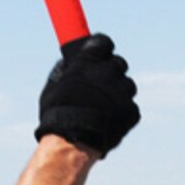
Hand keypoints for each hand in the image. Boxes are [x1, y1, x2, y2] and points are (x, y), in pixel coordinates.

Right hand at [35, 33, 138, 156]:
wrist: (73, 143)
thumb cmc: (58, 115)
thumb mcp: (53, 86)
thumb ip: (64, 71)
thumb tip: (68, 64)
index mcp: (89, 62)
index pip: (104, 42)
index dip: (101, 48)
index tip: (99, 53)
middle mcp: (109, 72)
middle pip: (118, 63)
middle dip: (110, 71)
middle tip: (100, 84)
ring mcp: (123, 92)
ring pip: (126, 85)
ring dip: (118, 92)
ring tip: (103, 107)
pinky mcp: (132, 111)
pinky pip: (130, 106)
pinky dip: (122, 112)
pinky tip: (108, 120)